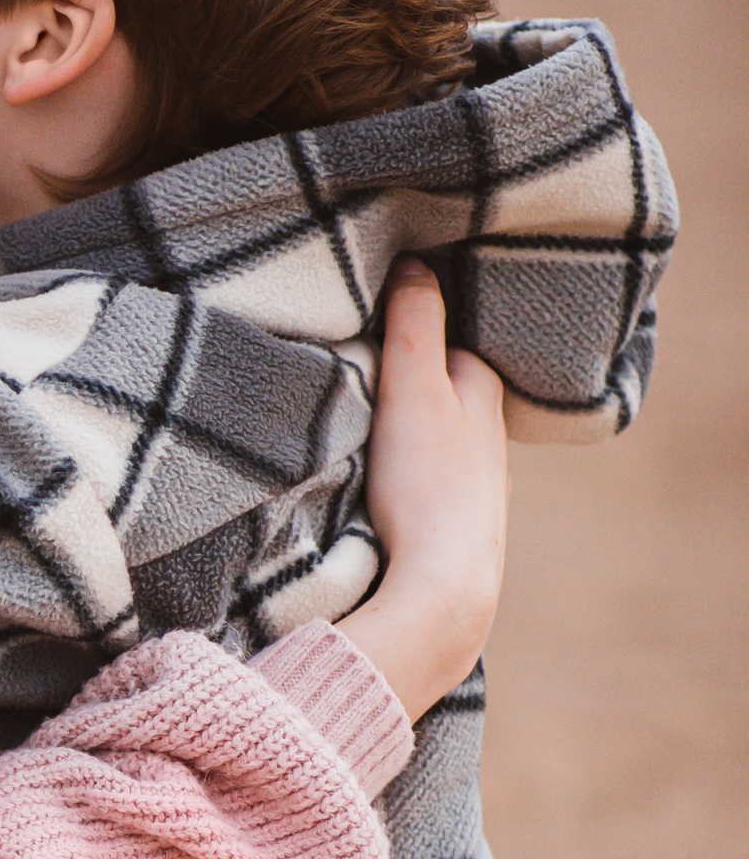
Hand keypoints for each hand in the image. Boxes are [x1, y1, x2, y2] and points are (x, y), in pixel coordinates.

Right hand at [334, 264, 509, 722]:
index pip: (456, 343)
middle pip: (449, 393)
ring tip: (369, 419)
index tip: (382, 311)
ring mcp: (474, 492)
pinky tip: (382, 482)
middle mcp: (490, 442)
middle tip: (367, 362)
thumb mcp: (413, 391)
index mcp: (486, 397)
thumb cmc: (428, 489)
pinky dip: (408, 472)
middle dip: (418, 378)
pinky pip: (426, 483)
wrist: (442, 596)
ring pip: (438, 441)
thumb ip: (414, 324)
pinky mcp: (451, 534)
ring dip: (411, 430)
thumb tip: (418, 262)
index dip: (421, 325)